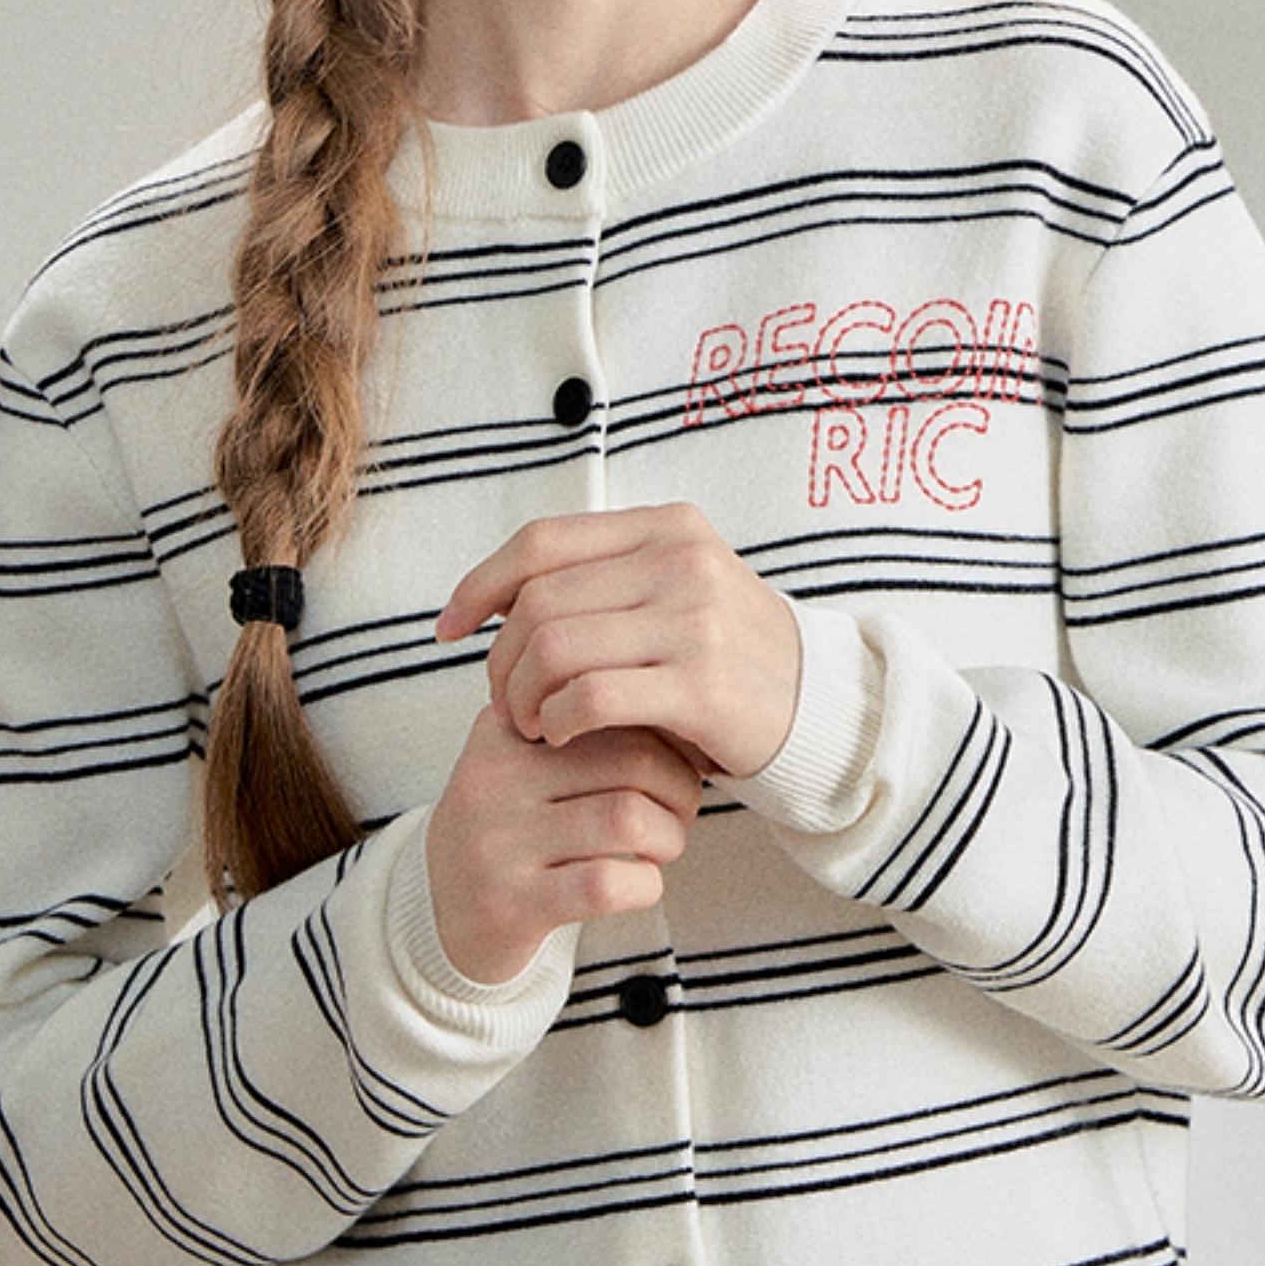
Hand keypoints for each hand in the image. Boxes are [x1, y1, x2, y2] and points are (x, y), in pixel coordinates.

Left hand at [434, 501, 801, 782]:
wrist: (817, 708)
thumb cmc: (724, 657)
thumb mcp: (672, 594)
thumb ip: (599, 582)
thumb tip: (493, 592)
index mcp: (666, 527)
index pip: (541, 543)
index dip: (479, 584)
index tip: (447, 628)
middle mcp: (680, 561)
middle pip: (538, 602)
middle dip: (500, 660)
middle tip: (503, 702)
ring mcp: (694, 619)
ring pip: (554, 649)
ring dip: (522, 697)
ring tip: (530, 724)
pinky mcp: (701, 684)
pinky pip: (590, 698)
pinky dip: (557, 723)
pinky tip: (561, 738)